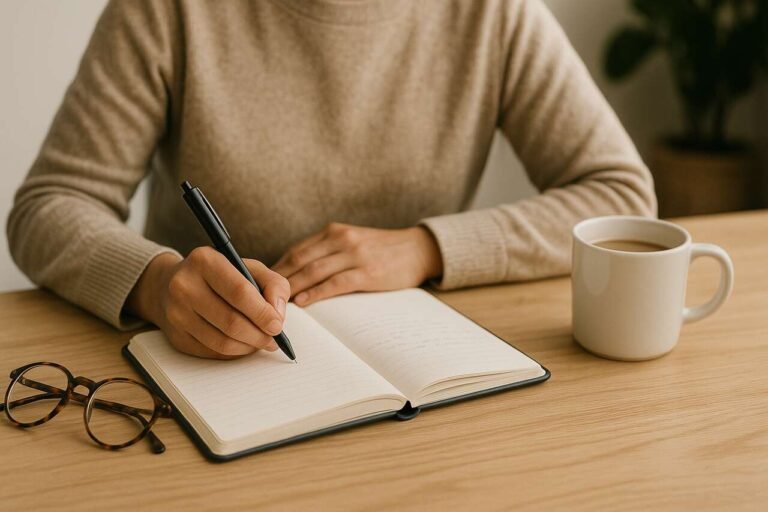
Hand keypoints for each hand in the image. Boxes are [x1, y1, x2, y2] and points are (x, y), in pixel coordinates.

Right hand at [126, 248, 289, 358]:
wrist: (171, 284)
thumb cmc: (220, 275)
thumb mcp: (250, 268)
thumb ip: (274, 285)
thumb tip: (278, 315)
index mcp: (205, 261)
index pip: (239, 292)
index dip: (263, 313)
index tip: (277, 325)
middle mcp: (184, 286)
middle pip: (231, 322)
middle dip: (259, 335)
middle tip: (273, 339)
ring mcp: (176, 313)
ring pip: (222, 342)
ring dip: (249, 347)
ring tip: (261, 342)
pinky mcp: (176, 336)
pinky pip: (212, 352)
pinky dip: (234, 352)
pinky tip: (243, 344)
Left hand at [272, 223, 442, 306]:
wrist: (418, 249)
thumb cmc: (382, 250)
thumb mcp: (352, 242)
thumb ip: (327, 252)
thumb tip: (296, 274)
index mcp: (334, 231)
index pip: (296, 250)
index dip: (276, 268)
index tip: (260, 284)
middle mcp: (341, 239)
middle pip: (300, 260)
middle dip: (278, 280)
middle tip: (260, 297)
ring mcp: (355, 255)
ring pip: (313, 271)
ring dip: (292, 288)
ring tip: (275, 304)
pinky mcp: (368, 272)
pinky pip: (335, 283)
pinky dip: (316, 293)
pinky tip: (303, 302)